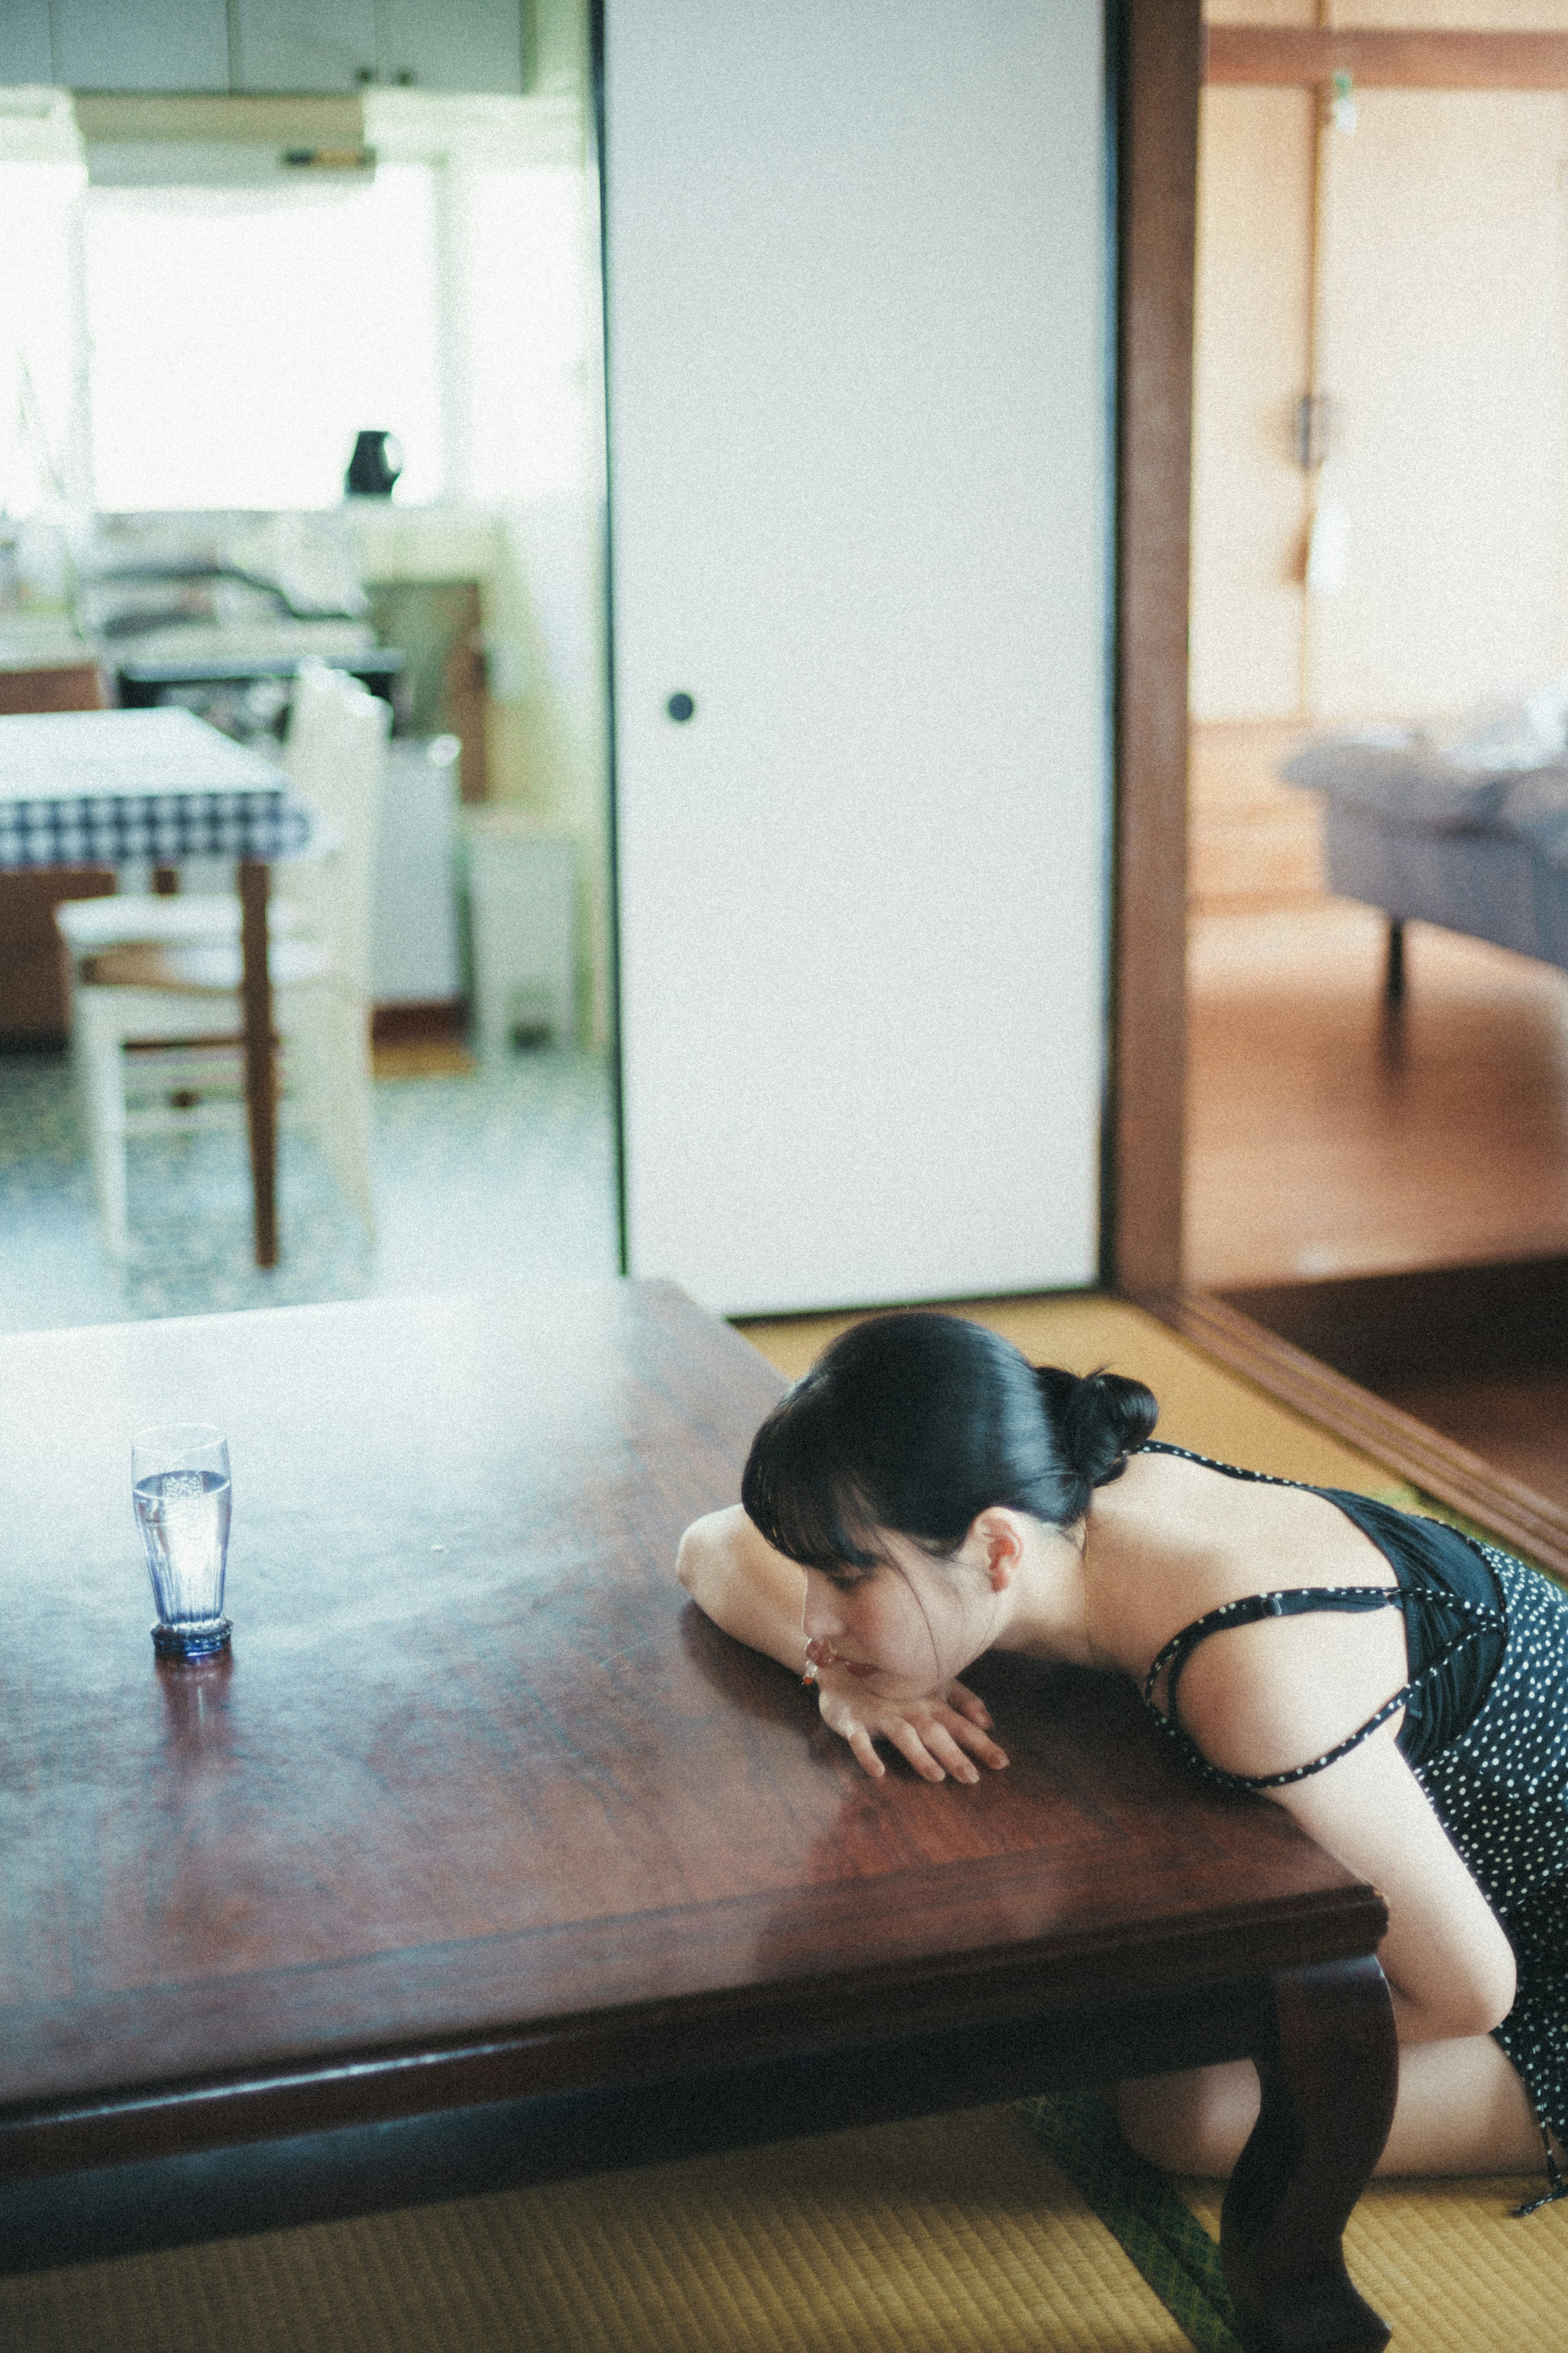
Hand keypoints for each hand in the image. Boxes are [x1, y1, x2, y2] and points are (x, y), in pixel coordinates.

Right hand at [814, 1671, 1008, 1782]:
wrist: (843, 1666)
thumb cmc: (893, 1684)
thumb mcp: (930, 1687)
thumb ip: (962, 1702)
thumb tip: (989, 1723)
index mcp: (929, 1703)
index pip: (960, 1725)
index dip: (981, 1743)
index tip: (1003, 1763)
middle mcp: (908, 1709)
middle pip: (935, 1732)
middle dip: (954, 1755)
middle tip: (973, 1778)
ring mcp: (880, 1715)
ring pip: (903, 1735)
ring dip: (920, 1755)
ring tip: (936, 1776)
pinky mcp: (853, 1721)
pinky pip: (860, 1739)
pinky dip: (868, 1754)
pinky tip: (878, 1771)